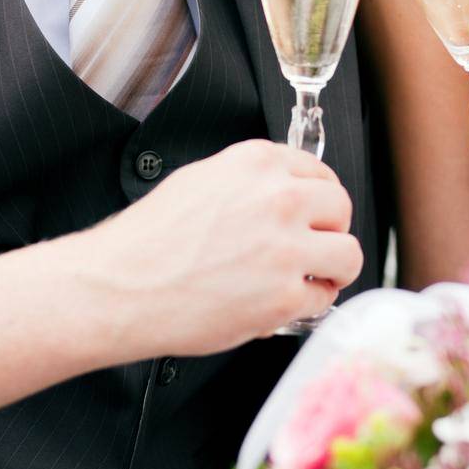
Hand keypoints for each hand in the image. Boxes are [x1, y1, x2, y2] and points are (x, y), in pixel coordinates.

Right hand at [79, 139, 363, 357]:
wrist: (120, 287)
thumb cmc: (149, 240)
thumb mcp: (200, 181)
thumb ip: (249, 182)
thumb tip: (284, 193)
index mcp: (257, 163)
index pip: (320, 173)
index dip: (319, 201)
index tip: (315, 216)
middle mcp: (278, 198)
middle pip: (341, 208)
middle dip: (330, 231)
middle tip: (312, 249)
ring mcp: (285, 248)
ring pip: (348, 254)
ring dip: (332, 269)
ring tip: (309, 278)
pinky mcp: (284, 296)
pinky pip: (322, 299)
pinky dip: (307, 305)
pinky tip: (281, 304)